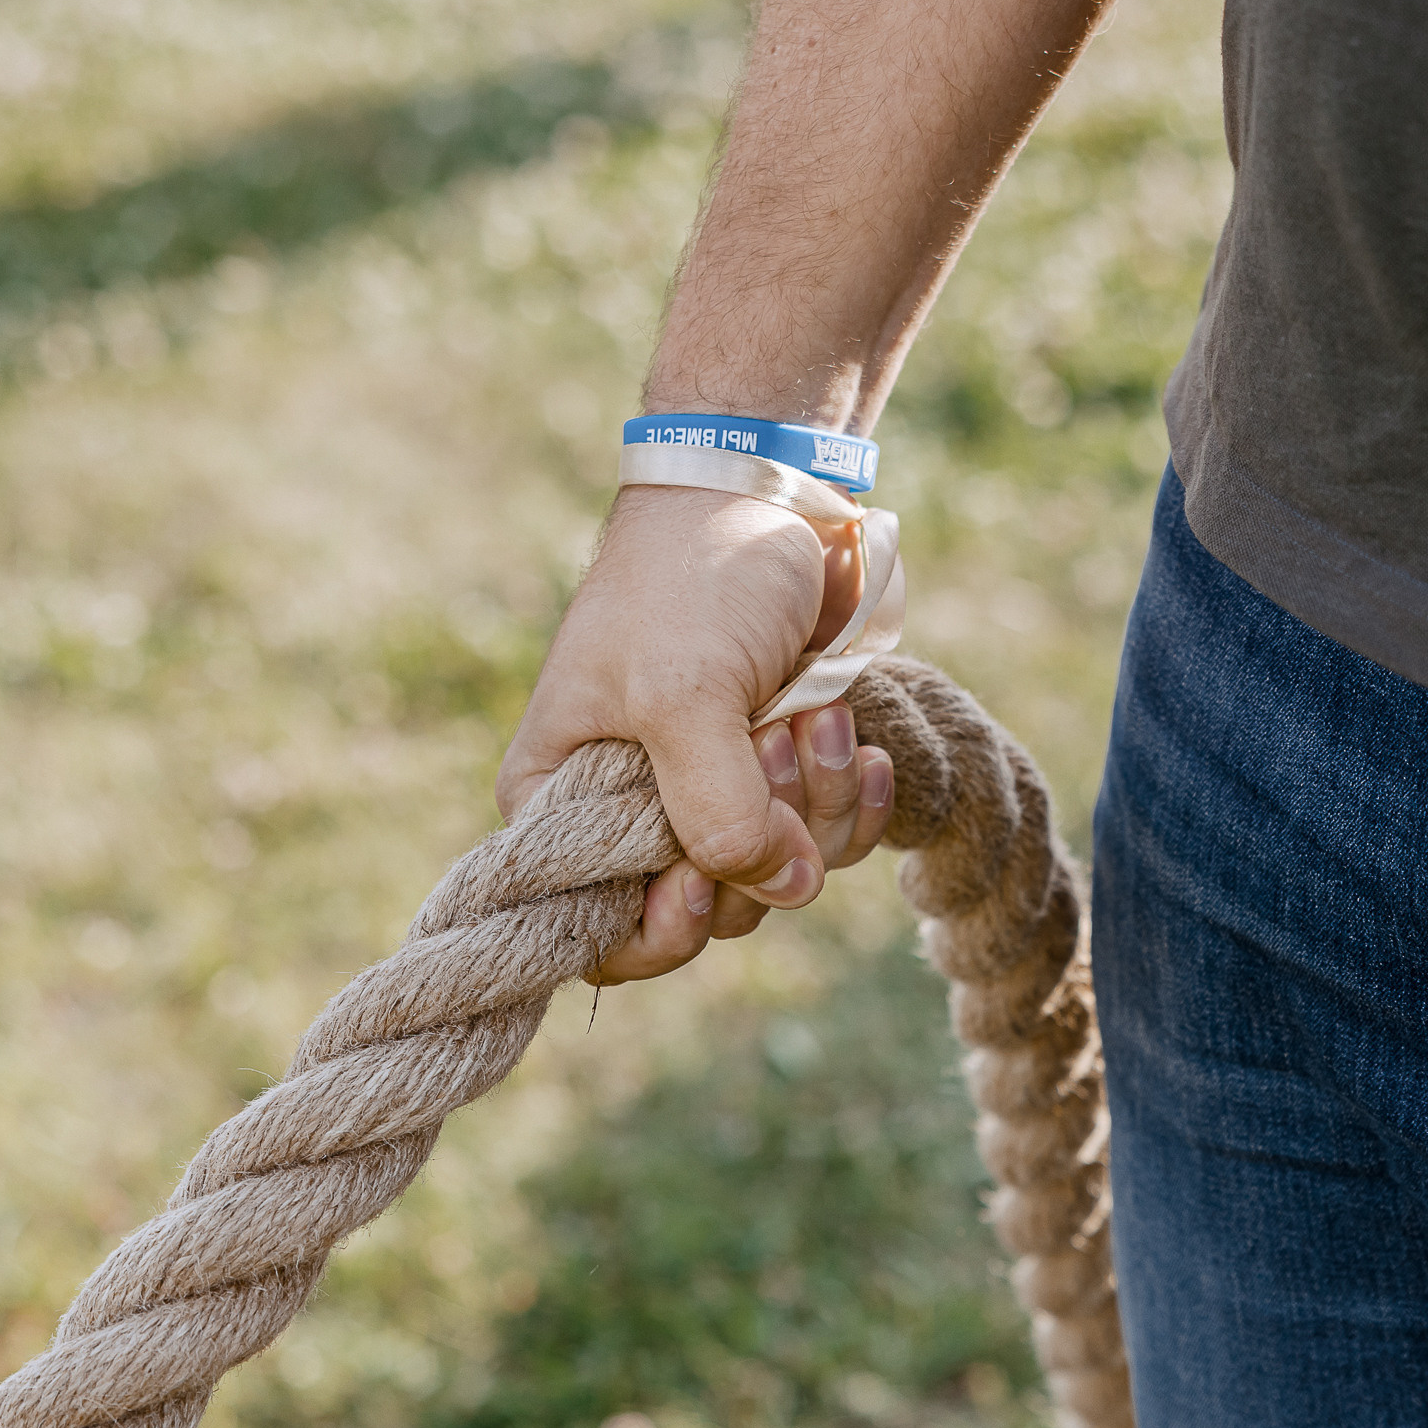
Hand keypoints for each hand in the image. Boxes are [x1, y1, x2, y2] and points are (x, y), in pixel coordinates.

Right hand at [496, 483, 894, 983]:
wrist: (763, 496)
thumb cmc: (691, 583)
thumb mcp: (685, 696)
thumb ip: (718, 812)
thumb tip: (782, 888)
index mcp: (561, 801)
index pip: (595, 931)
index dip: (653, 931)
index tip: (694, 884)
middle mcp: (630, 813)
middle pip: (705, 910)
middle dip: (759, 836)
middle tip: (773, 741)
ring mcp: (710, 795)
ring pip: (777, 876)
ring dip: (817, 804)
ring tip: (818, 716)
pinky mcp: (778, 776)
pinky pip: (826, 838)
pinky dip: (853, 797)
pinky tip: (865, 746)